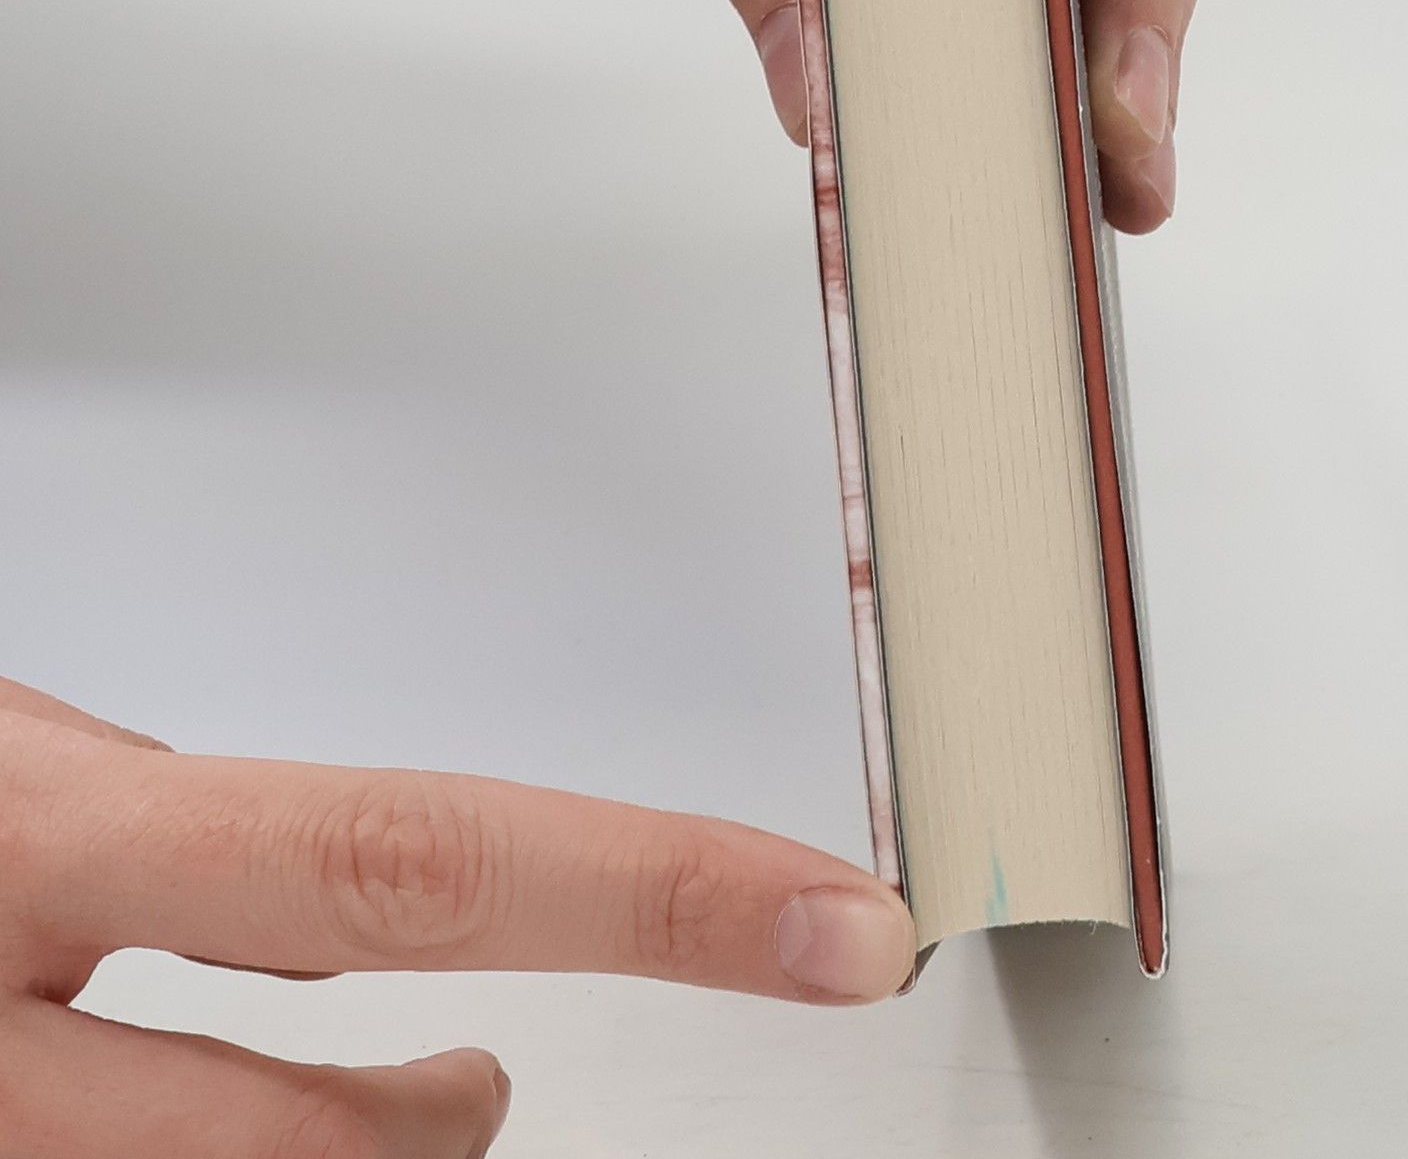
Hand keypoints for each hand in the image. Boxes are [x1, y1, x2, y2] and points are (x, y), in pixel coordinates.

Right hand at [0, 677, 913, 1156]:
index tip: (844, 918)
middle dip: (472, 1122)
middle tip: (602, 1037)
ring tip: (435, 1100)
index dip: (653, 888)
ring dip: (373, 1157)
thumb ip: (164, 839)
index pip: (415, 854)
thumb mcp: (12, 769)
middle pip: (327, 1138)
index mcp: (34, 838)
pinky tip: (275, 1136)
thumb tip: (352, 907)